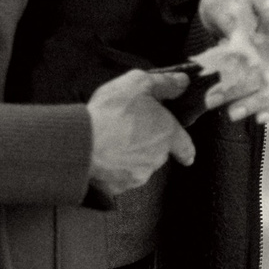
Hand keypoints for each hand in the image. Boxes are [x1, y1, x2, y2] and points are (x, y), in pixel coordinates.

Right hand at [88, 69, 196, 196]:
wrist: (82, 141)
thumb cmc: (111, 111)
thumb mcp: (138, 83)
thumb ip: (164, 83)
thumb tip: (182, 81)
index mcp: (167, 135)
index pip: (185, 146)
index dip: (185, 149)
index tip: (186, 155)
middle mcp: (157, 158)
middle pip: (157, 153)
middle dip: (146, 144)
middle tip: (127, 131)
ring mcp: (138, 175)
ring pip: (139, 166)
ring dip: (130, 157)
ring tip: (111, 142)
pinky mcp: (119, 186)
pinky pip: (119, 177)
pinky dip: (113, 169)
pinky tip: (102, 156)